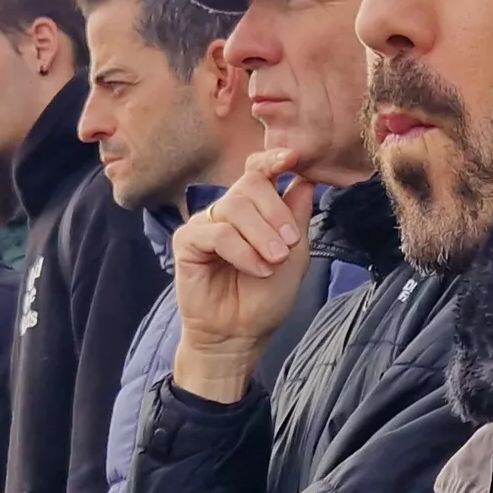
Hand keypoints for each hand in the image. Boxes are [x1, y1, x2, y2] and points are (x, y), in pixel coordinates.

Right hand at [170, 146, 321, 403]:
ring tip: (274, 261)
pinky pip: (216, 232)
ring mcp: (206, 224)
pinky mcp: (187, 241)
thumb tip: (305, 178)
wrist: (240, 335)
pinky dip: (241, 250)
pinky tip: (256, 268)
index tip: (292, 158)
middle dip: (275, 212)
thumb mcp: (295, 254)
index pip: (258, 170)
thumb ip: (297, 217)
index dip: (272, 159)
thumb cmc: (265, 297)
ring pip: (234, 206)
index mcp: (255, 208)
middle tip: (288, 244)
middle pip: (250, 184)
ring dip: (261, 234)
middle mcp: (228, 210)